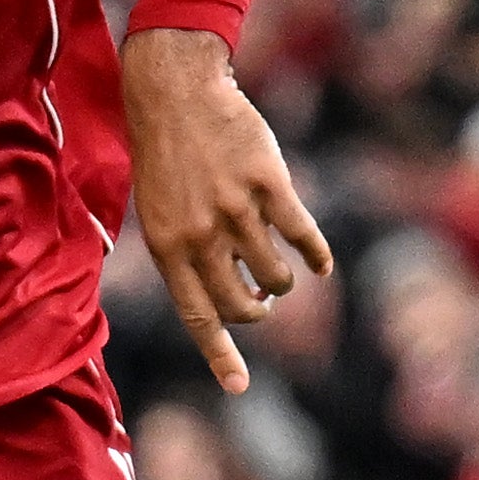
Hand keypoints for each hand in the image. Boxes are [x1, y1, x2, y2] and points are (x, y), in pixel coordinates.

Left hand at [123, 26, 330, 392]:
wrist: (177, 93)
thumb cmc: (167, 156)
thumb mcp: (158, 212)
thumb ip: (186, 255)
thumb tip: (232, 296)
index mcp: (168, 247)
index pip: (199, 316)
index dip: (220, 354)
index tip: (240, 386)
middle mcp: (202, 235)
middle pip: (241, 303)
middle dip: (256, 311)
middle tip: (262, 302)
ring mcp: (237, 210)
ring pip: (275, 274)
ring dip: (281, 281)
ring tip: (279, 272)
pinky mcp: (269, 184)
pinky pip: (301, 235)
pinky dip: (314, 255)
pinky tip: (319, 264)